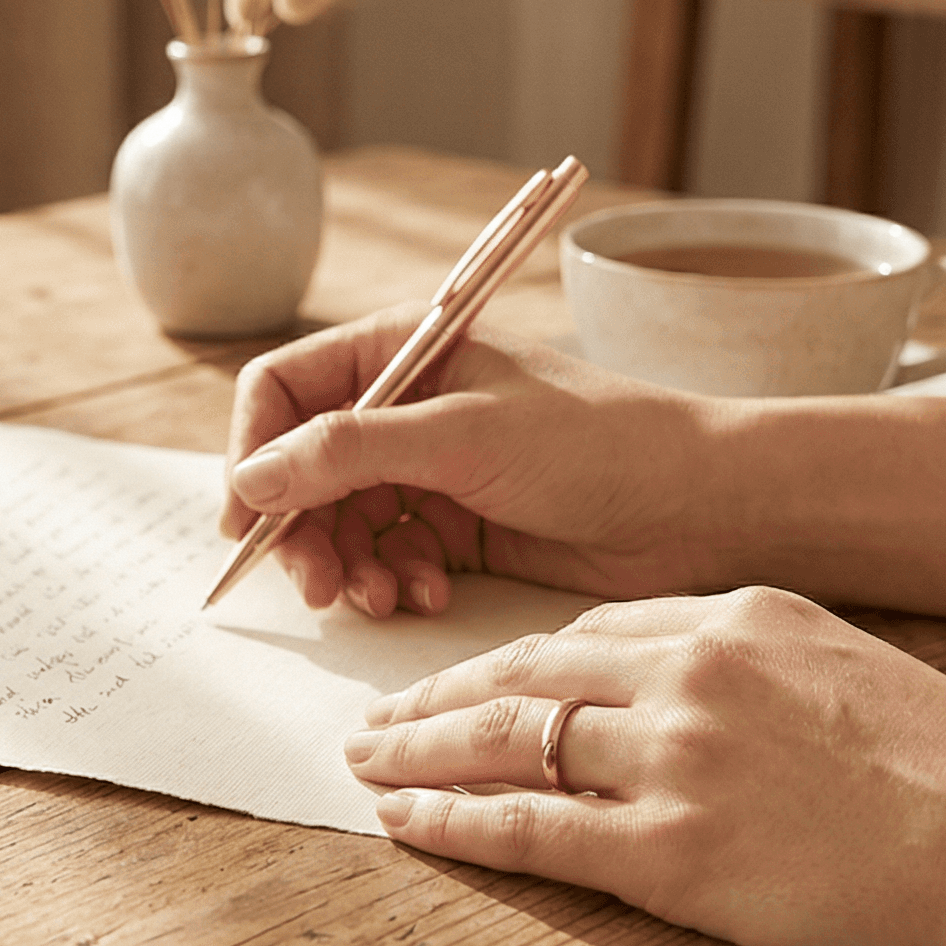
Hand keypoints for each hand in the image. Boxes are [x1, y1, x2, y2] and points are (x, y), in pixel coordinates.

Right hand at [223, 306, 738, 615]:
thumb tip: (251, 478)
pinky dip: (392, 582)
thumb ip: (350, 451)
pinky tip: (425, 596)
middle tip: (319, 586)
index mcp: (403, 348)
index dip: (254, 453)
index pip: (283, 389)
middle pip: (302, 468)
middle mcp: (406, 406)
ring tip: (385, 596)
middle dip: (303, 530)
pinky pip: (386, 558)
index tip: (249, 520)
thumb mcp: (463, 435)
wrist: (696, 505)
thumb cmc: (595, 442)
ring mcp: (430, 469)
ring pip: (340, 523)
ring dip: (348, 566)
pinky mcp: (456, 527)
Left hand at [343, 586, 945, 945]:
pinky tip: (406, 822)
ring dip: (421, 753)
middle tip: (378, 714)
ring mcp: (680, 757)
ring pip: (507, 740)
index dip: (507, 655)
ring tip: (367, 763)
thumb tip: (687, 701)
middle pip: (526, 668)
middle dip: (438, 694)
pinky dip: (453, 823)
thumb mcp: (855, 677)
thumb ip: (760, 674)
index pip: (587, 627)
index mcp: (743, 612)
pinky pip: (529, 828)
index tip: (464, 677)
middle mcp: (697, 668)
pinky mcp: (677, 850)